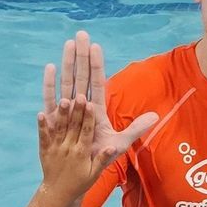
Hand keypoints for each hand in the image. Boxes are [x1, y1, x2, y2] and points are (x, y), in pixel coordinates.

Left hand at [36, 93, 112, 194]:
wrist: (58, 193)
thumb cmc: (79, 183)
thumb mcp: (94, 173)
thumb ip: (102, 159)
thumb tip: (112, 147)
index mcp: (82, 153)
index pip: (87, 132)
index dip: (88, 118)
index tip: (90, 104)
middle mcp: (69, 148)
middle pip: (74, 126)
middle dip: (77, 111)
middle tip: (79, 95)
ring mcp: (56, 148)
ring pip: (60, 128)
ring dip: (62, 114)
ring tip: (63, 100)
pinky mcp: (45, 150)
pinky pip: (43, 136)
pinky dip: (42, 126)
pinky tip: (40, 114)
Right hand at [53, 31, 157, 159]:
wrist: (80, 172)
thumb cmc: (99, 156)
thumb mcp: (120, 143)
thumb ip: (136, 129)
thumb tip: (156, 116)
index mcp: (96, 110)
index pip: (98, 82)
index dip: (97, 65)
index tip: (96, 46)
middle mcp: (81, 106)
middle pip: (82, 76)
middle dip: (82, 56)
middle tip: (81, 34)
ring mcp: (67, 111)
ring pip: (67, 83)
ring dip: (68, 64)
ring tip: (68, 45)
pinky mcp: (54, 120)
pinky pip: (51, 100)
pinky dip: (51, 85)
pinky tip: (51, 68)